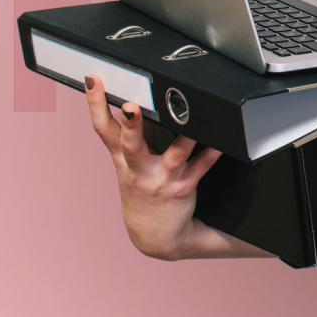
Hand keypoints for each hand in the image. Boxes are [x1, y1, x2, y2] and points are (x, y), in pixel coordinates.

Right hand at [84, 75, 270, 260]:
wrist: (154, 236)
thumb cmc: (144, 191)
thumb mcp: (131, 165)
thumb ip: (136, 135)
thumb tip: (139, 100)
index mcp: (122, 160)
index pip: (104, 128)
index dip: (95, 104)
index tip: (94, 79)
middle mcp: (138, 170)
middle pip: (130, 144)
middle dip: (130, 124)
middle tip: (131, 106)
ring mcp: (161, 180)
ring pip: (172, 156)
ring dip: (183, 138)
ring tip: (191, 120)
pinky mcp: (183, 188)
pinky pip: (200, 168)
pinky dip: (211, 153)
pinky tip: (222, 142)